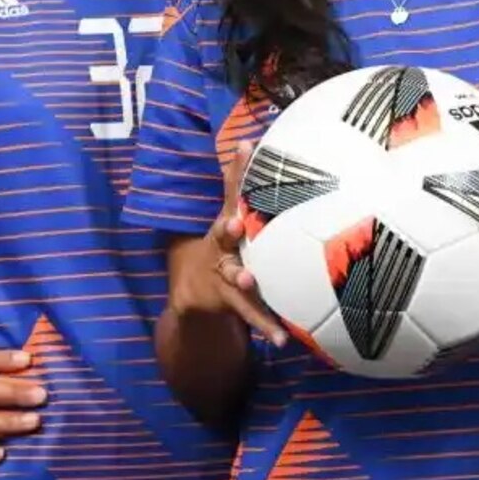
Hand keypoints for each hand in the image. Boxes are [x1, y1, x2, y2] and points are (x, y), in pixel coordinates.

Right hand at [167, 141, 286, 346]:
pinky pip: (254, 316)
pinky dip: (268, 327)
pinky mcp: (234, 302)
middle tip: (233, 222)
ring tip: (251, 282)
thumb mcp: (227, 210)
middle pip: (223, 236)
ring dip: (244, 280)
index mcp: (226, 223)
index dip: (235, 172)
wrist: (194, 288)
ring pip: (235, 278)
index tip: (244, 151)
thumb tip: (247, 140)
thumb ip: (237, 180)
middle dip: (227, 229)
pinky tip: (284, 339)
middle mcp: (222, 248)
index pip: (231, 191)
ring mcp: (226, 276)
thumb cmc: (223, 240)